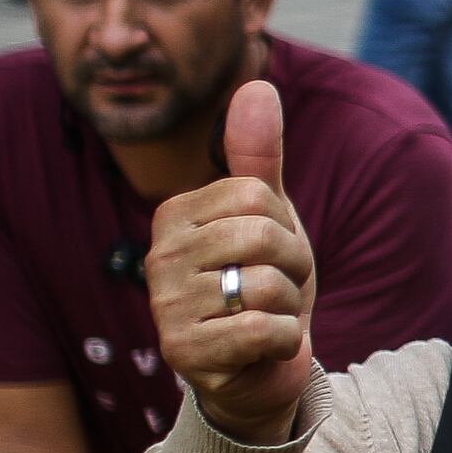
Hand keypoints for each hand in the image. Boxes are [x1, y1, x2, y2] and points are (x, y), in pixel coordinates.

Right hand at [145, 78, 318, 444]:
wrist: (261, 367)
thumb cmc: (262, 285)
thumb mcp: (269, 216)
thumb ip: (258, 156)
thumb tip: (256, 85)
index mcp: (174, 213)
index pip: (255, 195)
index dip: (284, 227)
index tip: (272, 254)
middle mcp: (159, 255)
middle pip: (262, 235)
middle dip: (292, 267)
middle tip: (275, 290)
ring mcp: (165, 306)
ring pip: (265, 284)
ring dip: (287, 307)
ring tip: (266, 317)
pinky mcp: (183, 352)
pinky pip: (261, 329)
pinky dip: (282, 341)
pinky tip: (261, 348)